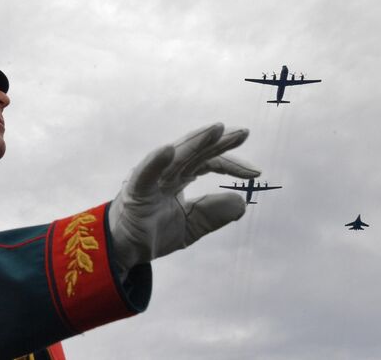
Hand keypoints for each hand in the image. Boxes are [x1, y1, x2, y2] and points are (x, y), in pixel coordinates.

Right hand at [109, 123, 259, 277]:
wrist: (124, 251)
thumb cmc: (153, 232)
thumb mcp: (192, 226)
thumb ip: (215, 215)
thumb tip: (242, 202)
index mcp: (179, 178)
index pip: (209, 163)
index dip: (231, 165)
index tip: (256, 173)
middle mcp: (166, 173)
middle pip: (196, 153)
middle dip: (219, 142)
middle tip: (244, 133)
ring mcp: (150, 178)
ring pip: (175, 156)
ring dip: (195, 141)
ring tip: (216, 129)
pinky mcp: (135, 190)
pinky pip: (145, 173)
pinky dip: (155, 161)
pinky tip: (168, 150)